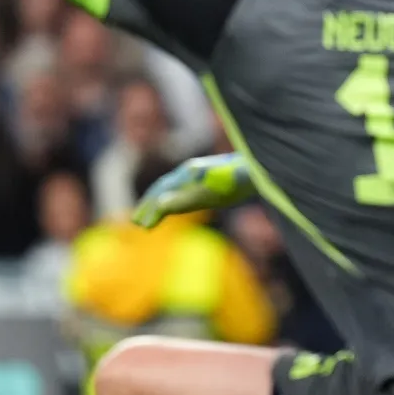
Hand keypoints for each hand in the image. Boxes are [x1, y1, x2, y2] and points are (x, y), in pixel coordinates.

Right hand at [132, 153, 250, 227]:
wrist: (257, 168)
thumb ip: (185, 199)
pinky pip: (184, 189)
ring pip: (172, 188)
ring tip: (150, 216)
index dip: (150, 210)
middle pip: (163, 188)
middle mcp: (190, 171)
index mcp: (187, 174)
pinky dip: (173, 199)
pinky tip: (174, 206)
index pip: (162, 192)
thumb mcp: (212, 194)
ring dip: (159, 202)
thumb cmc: (236, 181)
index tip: (142, 226)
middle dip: (148, 204)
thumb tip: (160, 205)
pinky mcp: (208, 178)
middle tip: (136, 222)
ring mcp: (199, 174)